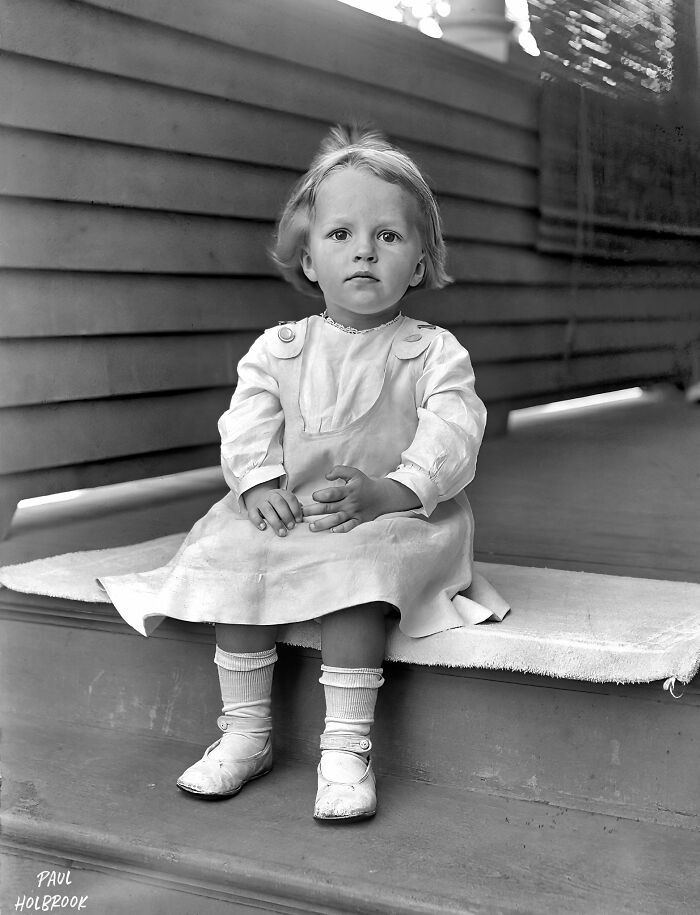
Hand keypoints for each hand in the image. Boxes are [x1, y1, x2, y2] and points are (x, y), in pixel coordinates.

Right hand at [243, 481, 302, 536]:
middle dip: (286, 515)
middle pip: (279, 503)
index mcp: (282, 493)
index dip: (295, 509)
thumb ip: (295, 509)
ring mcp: (260, 502)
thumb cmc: (278, 506)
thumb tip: (303, 518)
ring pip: (267, 509)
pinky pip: (253, 514)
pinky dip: (258, 521)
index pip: (290, 498)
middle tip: (291, 527)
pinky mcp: (252, 509)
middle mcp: (271, 496)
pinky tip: (263, 528)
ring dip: (275, 521)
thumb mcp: (287, 504)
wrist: (260, 500)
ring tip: (281, 532)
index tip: (299, 520)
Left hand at [302, 465, 419, 532]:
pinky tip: (331, 531)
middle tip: (302, 513)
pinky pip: (349, 526)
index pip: (332, 493)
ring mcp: (354, 513)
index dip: (321, 495)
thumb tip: (326, 476)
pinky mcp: (358, 521)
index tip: (313, 497)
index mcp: (349, 490)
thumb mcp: (354, 473)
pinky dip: (341, 529)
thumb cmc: (363, 484)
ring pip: (337, 519)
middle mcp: (350, 502)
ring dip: (323, 523)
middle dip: (315, 510)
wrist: (381, 496)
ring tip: (311, 527)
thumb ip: (339, 471)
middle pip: (330, 507)